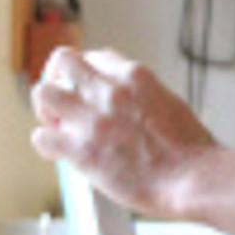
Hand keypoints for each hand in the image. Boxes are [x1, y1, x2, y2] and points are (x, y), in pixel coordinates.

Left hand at [30, 47, 216, 219]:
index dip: (89, 73)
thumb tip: (128, 94)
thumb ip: (143, 93)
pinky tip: (60, 151)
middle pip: (62, 61)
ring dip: (47, 108)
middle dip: (58, 77)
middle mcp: (109, 92)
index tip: (89, 86)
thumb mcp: (170, 102)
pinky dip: (47, 144)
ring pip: (43, 93)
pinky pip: (41, 137)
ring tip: (58, 123)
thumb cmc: (190, 149)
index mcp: (135, 77)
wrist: (192, 178)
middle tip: (64, 96)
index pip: (96, 56)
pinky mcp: (81, 151)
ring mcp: (92, 120)